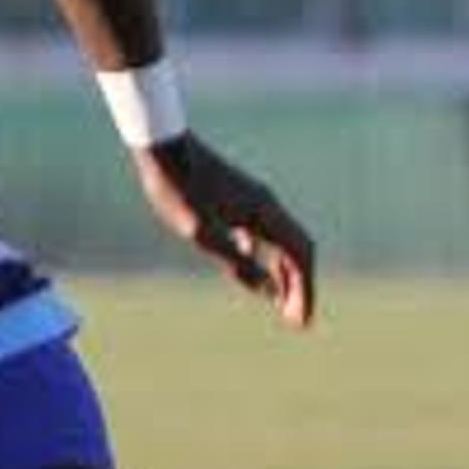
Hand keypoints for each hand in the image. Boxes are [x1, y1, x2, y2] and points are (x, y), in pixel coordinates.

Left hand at [130, 133, 317, 327]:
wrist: (164, 146)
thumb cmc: (179, 189)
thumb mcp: (202, 233)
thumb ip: (236, 263)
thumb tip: (268, 291)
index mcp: (264, 214)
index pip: (300, 257)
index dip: (305, 290)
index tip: (301, 322)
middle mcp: (268, 206)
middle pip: (298, 251)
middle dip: (299, 287)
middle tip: (295, 321)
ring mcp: (255, 201)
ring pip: (281, 243)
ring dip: (284, 274)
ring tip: (278, 303)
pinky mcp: (240, 199)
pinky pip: (264, 234)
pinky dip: (267, 258)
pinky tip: (250, 271)